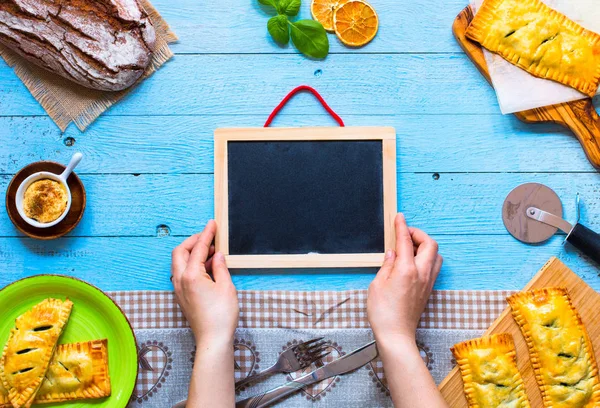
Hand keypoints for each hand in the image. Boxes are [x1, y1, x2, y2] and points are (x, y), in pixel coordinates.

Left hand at [171, 220, 238, 346]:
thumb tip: (217, 255)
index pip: (198, 248)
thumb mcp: (226, 287)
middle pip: (180, 252)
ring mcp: (179, 289)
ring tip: (211, 253)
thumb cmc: (221, 316)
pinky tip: (207, 268)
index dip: (206, 234)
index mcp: (191, 276)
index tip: (212, 224)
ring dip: (192, 253)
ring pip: (179, 263)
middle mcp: (180, 281)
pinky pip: (182, 273)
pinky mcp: (182, 296)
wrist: (212, 340)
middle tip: (208, 237)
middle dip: (193, 241)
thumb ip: (220, 267)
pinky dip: (192, 265)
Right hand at [367, 213, 442, 344]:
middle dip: (418, 234)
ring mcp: (427, 282)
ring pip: (435, 255)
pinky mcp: (428, 290)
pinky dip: (426, 257)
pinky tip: (412, 261)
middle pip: (430, 244)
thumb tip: (393, 253)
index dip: (402, 226)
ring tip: (409, 247)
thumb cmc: (383, 312)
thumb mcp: (377, 284)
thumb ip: (387, 265)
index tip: (399, 217)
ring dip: (425, 246)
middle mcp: (421, 274)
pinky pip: (433, 266)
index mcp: (407, 270)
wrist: (396, 335)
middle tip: (405, 233)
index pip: (406, 241)